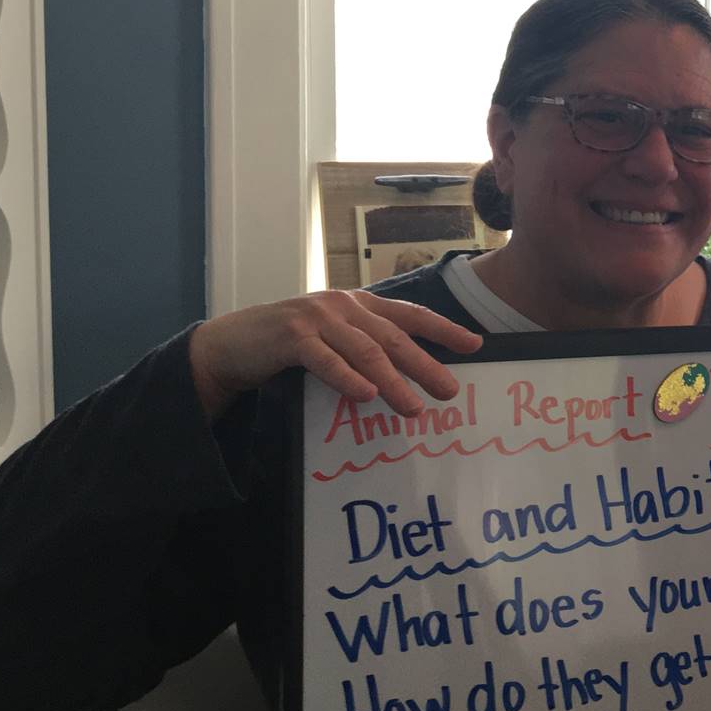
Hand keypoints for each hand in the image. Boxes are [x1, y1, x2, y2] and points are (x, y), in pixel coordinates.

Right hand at [188, 291, 483, 420]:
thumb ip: (366, 346)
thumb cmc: (292, 344)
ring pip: (365, 351)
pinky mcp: (290, 336)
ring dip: (393, 380)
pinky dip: (347, 378)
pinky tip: (367, 394)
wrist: (234, 342)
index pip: (410, 315)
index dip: (444, 329)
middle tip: (449, 391)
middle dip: (425, 364)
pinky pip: (325, 360)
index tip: (476, 345)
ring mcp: (317, 318)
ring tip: (413, 406)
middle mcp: (343, 305)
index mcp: (359, 304)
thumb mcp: (335, 338)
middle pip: (393, 337)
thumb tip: (411, 375)